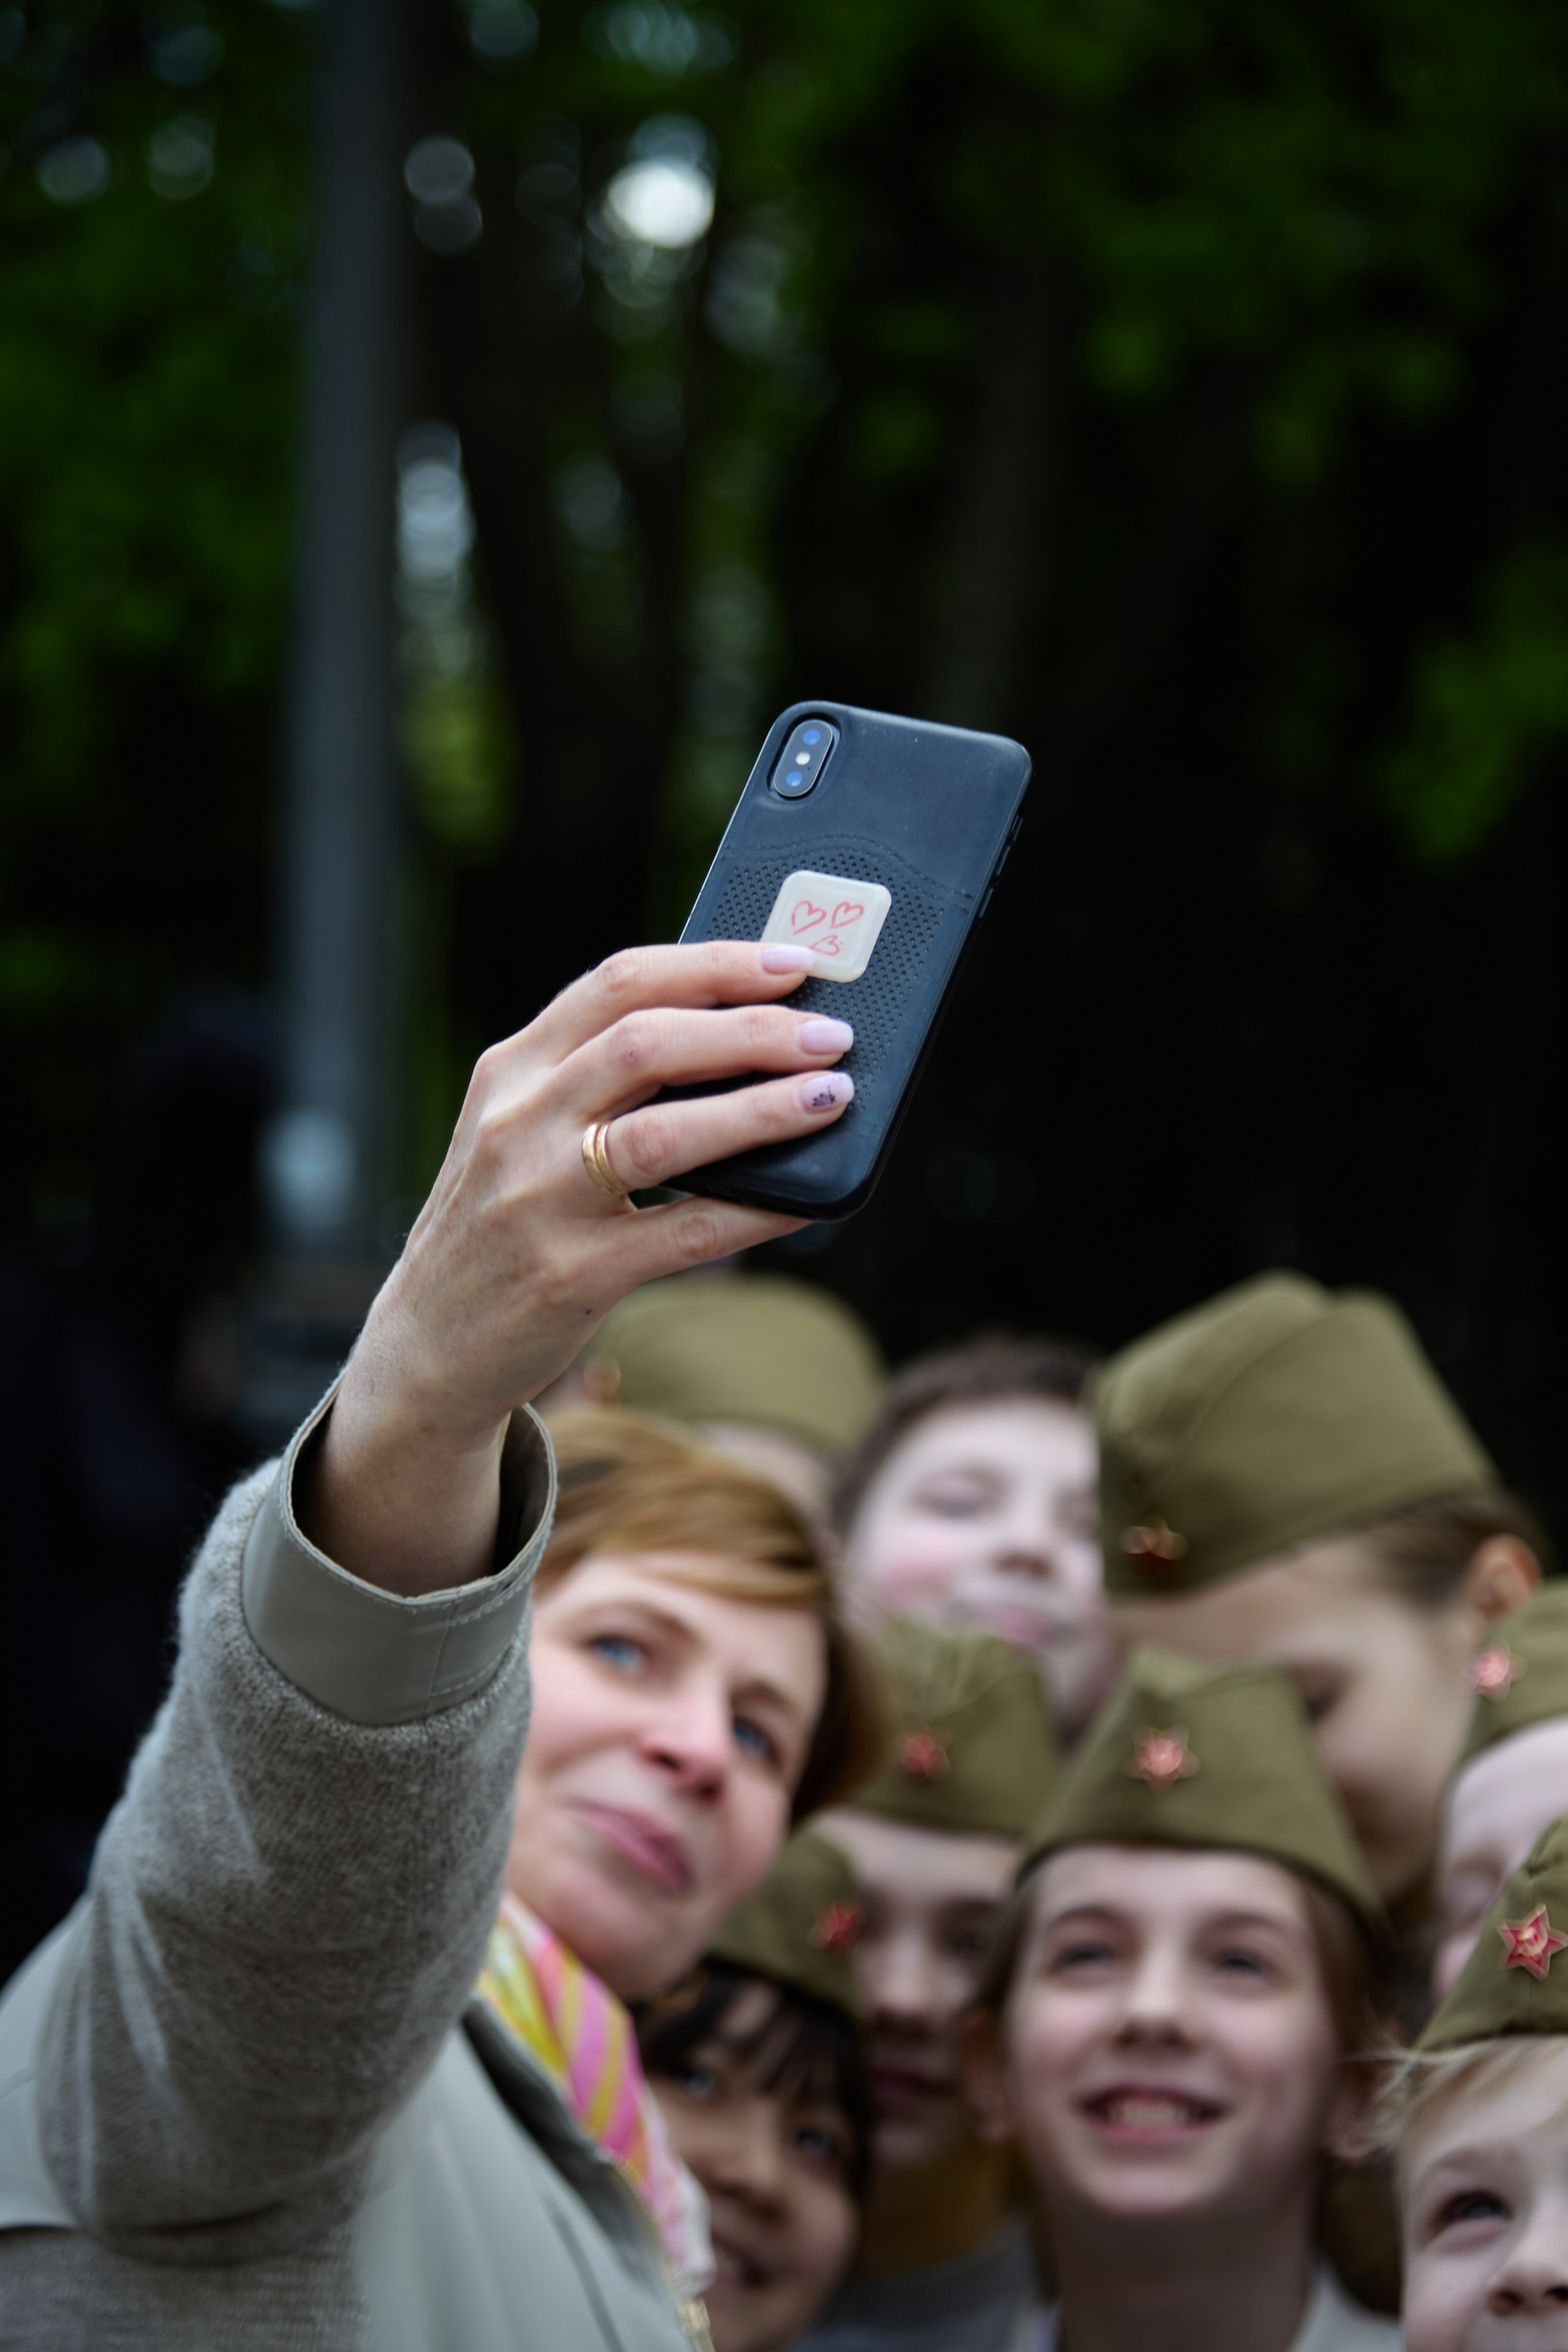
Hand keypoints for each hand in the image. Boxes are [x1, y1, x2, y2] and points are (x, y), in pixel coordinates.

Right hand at [303, 943, 853, 1592]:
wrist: (427, 1345)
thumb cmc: (502, 1223)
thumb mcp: (519, 1131)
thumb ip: (595, 1079)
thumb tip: (737, 1036)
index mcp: (509, 1072)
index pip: (617, 984)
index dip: (713, 965)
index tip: (788, 961)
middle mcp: (517, 1125)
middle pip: (647, 1044)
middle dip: (752, 1030)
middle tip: (830, 1033)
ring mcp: (539, 1201)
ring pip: (666, 1131)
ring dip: (762, 1108)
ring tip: (832, 1095)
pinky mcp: (571, 1275)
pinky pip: (685, 1233)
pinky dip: (757, 1211)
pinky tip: (807, 1200)